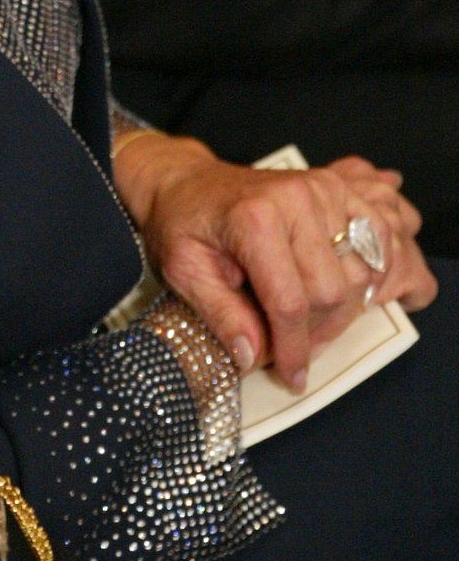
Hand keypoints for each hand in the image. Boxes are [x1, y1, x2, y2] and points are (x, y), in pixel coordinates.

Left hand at [112, 133, 436, 390]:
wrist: (189, 182)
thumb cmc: (182, 225)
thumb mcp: (183, 270)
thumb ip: (220, 314)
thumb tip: (253, 357)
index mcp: (254, 218)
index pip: (291, 301)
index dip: (294, 349)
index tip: (292, 377)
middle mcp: (296, 197)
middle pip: (333, 291)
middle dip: (316, 332)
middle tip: (292, 350)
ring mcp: (323, 189)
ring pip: (360, 272)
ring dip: (342, 308)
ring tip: (308, 324)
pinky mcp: (338, 188)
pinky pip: (378, 239)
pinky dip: (370, 272)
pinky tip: (341, 292)